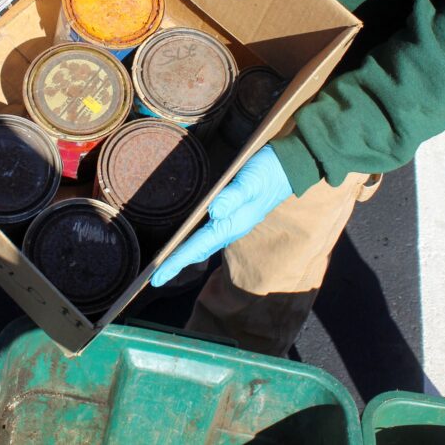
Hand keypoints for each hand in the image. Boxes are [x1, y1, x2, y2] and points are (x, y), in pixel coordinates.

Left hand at [150, 145, 292, 286]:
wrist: (290, 167)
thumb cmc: (268, 173)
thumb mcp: (250, 182)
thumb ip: (234, 197)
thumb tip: (214, 212)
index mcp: (231, 224)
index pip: (197, 247)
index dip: (176, 262)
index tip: (157, 277)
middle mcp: (230, 227)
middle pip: (197, 251)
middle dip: (175, 264)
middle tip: (154, 277)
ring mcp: (233, 222)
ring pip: (202, 244)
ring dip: (184, 254)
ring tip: (165, 263)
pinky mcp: (234, 214)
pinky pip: (208, 233)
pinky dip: (194, 241)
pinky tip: (186, 239)